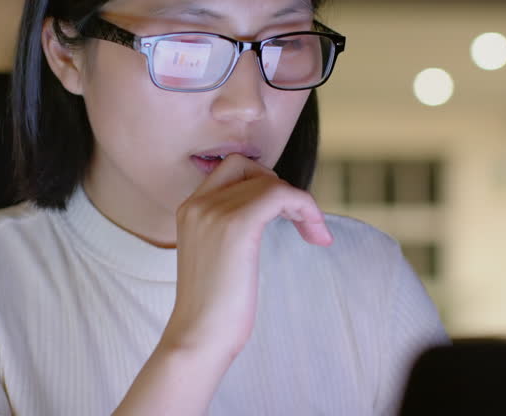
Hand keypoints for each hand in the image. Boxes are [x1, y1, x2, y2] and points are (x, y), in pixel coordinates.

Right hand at [161, 154, 332, 358]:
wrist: (198, 336)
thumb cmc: (213, 309)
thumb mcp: (216, 256)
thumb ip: (229, 228)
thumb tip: (270, 212)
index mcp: (189, 208)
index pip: (231, 168)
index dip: (262, 182)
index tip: (283, 213)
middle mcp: (198, 203)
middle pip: (251, 168)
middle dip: (280, 187)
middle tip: (299, 221)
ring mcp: (215, 211)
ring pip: (271, 182)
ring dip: (301, 204)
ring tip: (314, 233)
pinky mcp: (237, 224)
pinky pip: (281, 195)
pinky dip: (306, 208)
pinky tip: (315, 234)